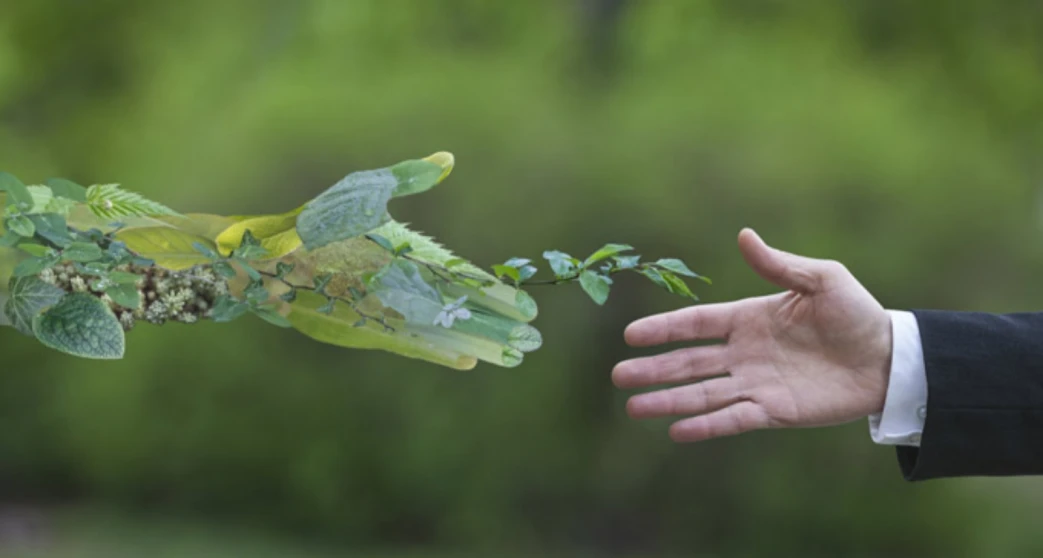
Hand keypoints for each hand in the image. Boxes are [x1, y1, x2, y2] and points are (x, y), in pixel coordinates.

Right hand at [612, 228, 892, 441]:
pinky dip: (706, 425)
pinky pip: (733, 418)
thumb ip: (779, 265)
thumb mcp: (821, 279)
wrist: (889, 358)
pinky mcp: (774, 411)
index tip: (631, 335)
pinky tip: (676, 431)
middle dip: (653, 369)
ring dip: (668, 401)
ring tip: (633, 408)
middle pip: (688, 362)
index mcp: (749, 318)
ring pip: (702, 393)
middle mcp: (745, 353)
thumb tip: (743, 235)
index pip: (696, 324)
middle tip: (618, 376)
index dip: (663, 329)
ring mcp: (756, 383)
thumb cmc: (856, 313)